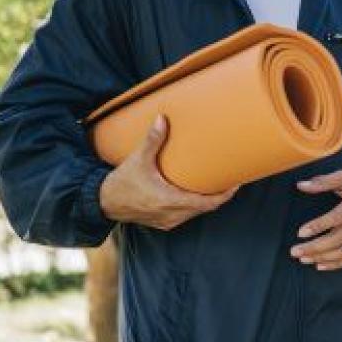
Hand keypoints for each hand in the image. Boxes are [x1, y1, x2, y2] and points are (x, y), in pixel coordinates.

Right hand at [98, 115, 237, 230]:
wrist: (104, 203)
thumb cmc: (123, 182)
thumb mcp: (138, 160)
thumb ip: (152, 141)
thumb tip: (162, 118)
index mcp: (170, 201)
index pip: (208, 203)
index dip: (225, 195)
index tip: (237, 183)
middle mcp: (172, 215)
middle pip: (205, 207)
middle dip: (219, 195)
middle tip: (231, 177)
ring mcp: (168, 221)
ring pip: (196, 212)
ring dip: (207, 201)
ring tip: (217, 184)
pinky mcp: (163, 223)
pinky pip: (186, 215)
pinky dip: (194, 206)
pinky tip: (196, 193)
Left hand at [290, 169, 341, 270]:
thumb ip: (324, 182)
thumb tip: (301, 185)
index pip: (337, 217)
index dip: (319, 226)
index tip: (301, 233)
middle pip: (338, 239)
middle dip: (315, 247)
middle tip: (294, 252)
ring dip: (323, 258)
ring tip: (304, 259)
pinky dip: (336, 264)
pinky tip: (320, 265)